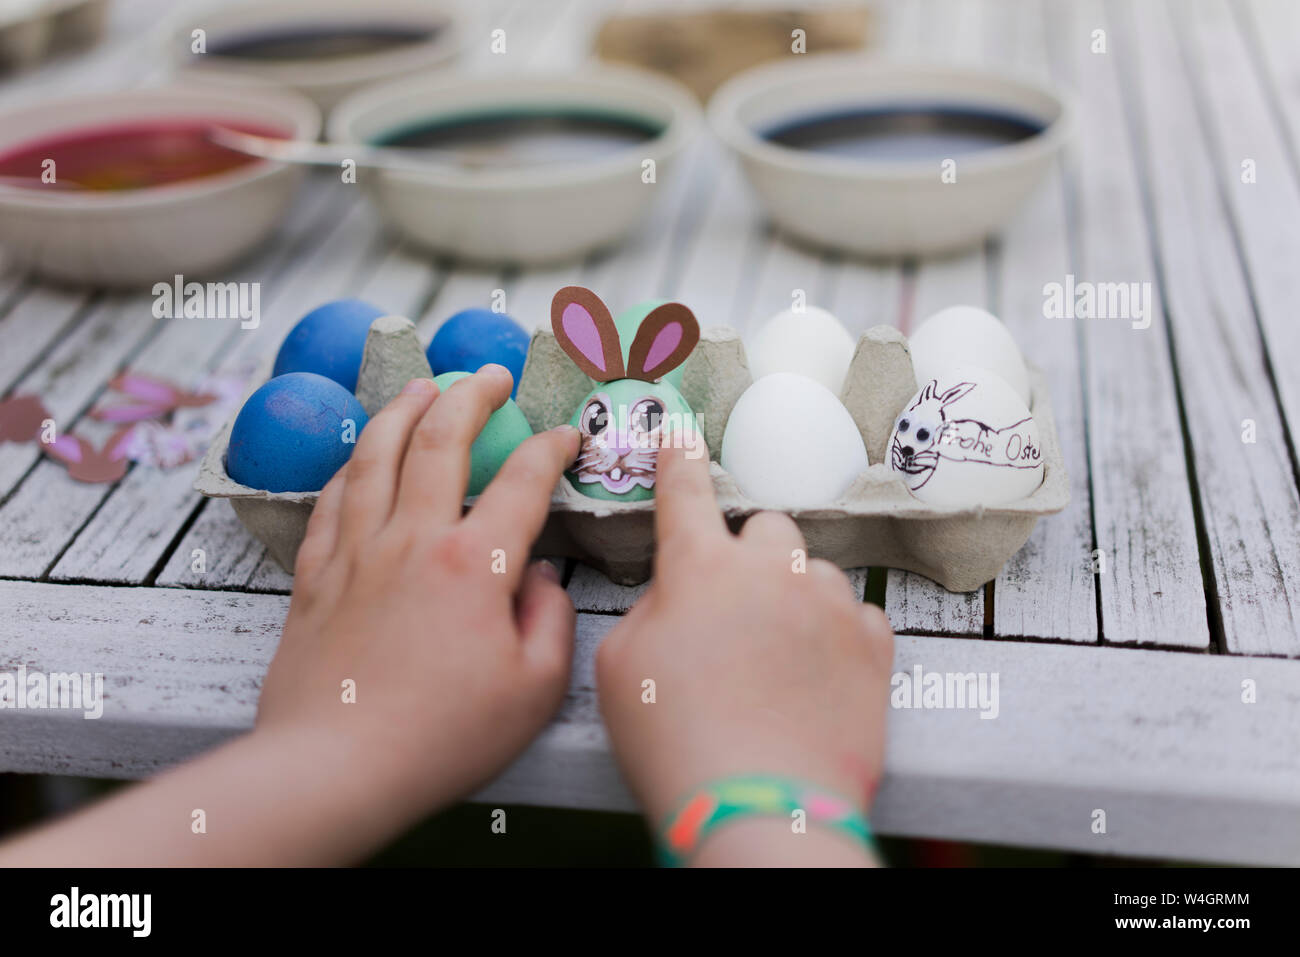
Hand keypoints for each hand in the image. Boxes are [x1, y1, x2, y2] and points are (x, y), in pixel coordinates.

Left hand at [258, 367, 580, 818]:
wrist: (335, 768)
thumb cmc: (441, 737)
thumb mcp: (534, 690)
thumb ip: (551, 621)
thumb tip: (541, 578)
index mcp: (473, 564)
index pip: (522, 481)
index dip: (550, 447)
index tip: (565, 434)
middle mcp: (411, 541)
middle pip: (439, 439)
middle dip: (470, 395)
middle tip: (490, 375)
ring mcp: (356, 553)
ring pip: (375, 455)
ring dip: (401, 410)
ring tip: (420, 385)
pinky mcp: (314, 577)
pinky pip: (329, 501)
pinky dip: (349, 467)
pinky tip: (359, 459)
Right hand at [596, 437, 893, 864]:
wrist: (762, 810)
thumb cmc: (675, 743)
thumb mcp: (621, 669)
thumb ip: (649, 612)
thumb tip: (677, 600)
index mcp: (701, 568)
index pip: (685, 492)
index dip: (679, 460)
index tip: (681, 433)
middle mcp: (774, 570)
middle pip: (767, 527)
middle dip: (749, 555)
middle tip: (733, 609)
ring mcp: (832, 604)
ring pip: (817, 571)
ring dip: (796, 597)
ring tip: (777, 660)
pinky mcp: (875, 646)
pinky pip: (859, 615)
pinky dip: (838, 636)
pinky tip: (817, 677)